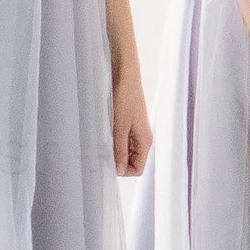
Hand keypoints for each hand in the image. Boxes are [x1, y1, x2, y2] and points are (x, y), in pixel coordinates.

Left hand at [112, 64, 151, 178]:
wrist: (125, 78)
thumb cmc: (125, 100)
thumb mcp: (119, 128)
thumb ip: (119, 150)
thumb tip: (119, 171)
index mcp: (145, 142)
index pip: (137, 169)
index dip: (123, 170)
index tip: (109, 163)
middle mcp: (142, 139)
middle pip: (132, 162)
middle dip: (118, 161)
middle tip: (104, 152)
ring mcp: (136, 132)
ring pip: (126, 153)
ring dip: (115, 151)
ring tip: (104, 141)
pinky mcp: (129, 125)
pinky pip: (123, 142)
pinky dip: (114, 142)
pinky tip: (106, 134)